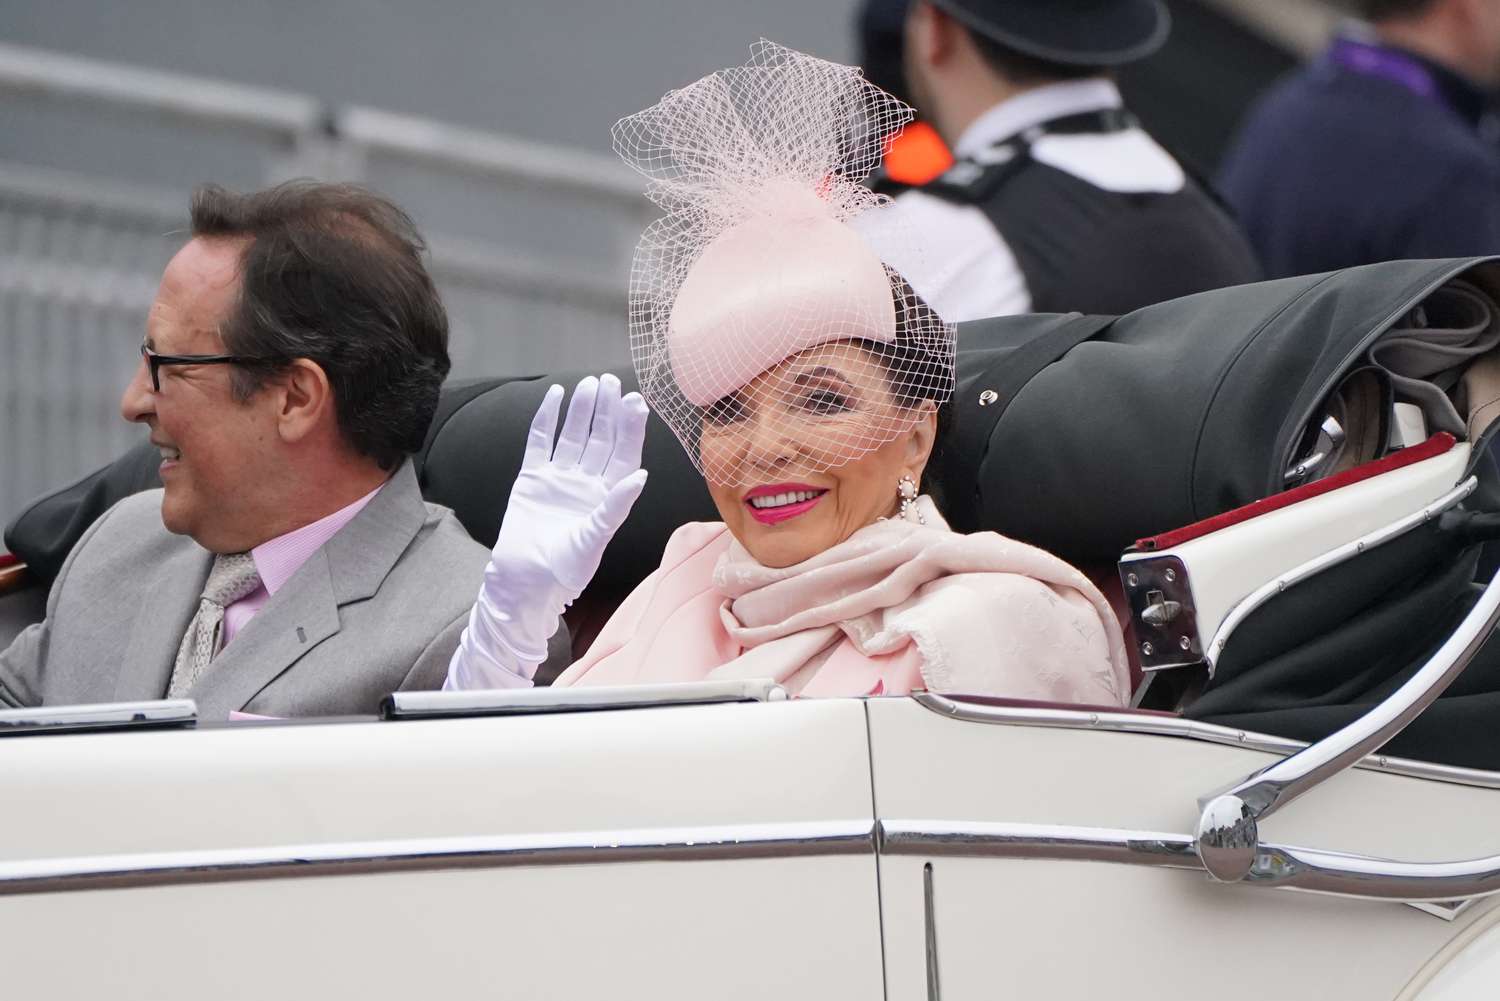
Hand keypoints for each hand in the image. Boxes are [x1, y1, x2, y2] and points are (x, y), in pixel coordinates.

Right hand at [446, 374, 647, 689]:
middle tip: (611, 382)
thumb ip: (616, 506)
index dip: (630, 430)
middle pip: (600, 439)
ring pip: (573, 436)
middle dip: (607, 411)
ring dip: (582, 410)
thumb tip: (641, 475)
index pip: (624, 455)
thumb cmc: (563, 571)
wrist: (521, 582)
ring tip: (589, 384)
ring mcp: (559, 478)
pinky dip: (547, 419)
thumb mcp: (594, 539)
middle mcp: (586, 484)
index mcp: (607, 498)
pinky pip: (540, 442)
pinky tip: (555, 395)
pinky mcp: (531, 478)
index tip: (636, 402)